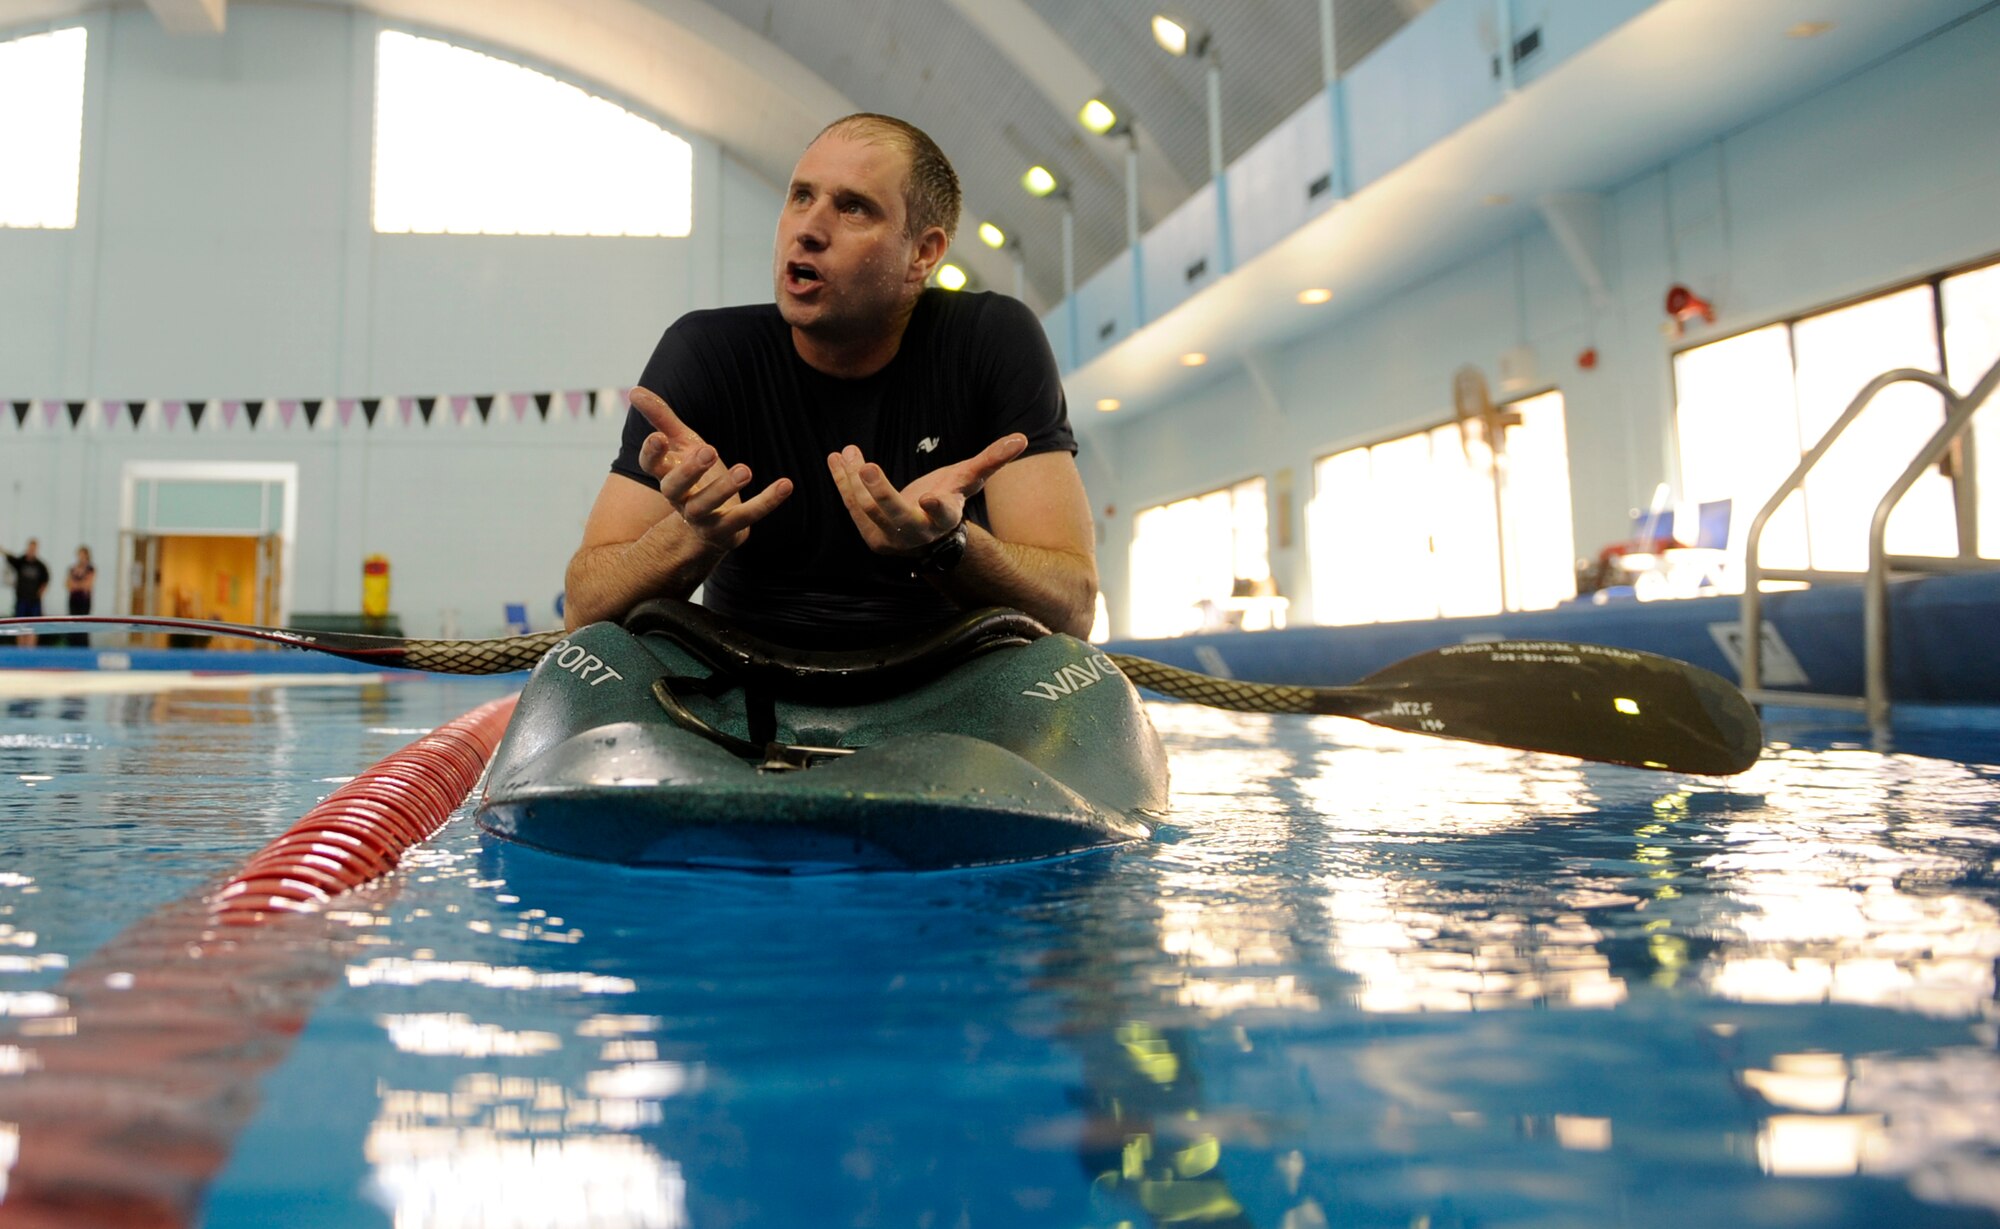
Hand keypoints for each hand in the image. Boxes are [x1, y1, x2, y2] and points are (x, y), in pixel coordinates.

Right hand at [632, 387, 791, 553]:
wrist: (710, 527)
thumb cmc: (695, 477)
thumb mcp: (682, 444)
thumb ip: (662, 418)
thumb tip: (634, 391)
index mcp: (667, 476)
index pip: (650, 466)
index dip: (652, 453)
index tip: (659, 437)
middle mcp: (680, 499)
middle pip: (675, 488)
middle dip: (690, 470)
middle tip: (710, 450)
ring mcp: (702, 518)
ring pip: (707, 505)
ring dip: (725, 488)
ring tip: (745, 470)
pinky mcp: (729, 529)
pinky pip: (748, 516)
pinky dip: (767, 501)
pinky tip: (786, 484)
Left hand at [826, 433, 1028, 556]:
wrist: (924, 535)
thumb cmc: (948, 498)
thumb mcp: (968, 479)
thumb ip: (992, 459)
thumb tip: (1022, 439)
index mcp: (943, 518)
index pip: (942, 514)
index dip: (937, 507)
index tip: (930, 498)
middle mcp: (916, 531)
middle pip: (896, 514)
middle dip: (880, 491)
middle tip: (867, 467)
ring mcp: (890, 536)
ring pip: (867, 507)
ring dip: (853, 479)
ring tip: (848, 452)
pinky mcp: (868, 532)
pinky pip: (852, 505)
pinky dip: (842, 481)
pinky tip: (836, 457)